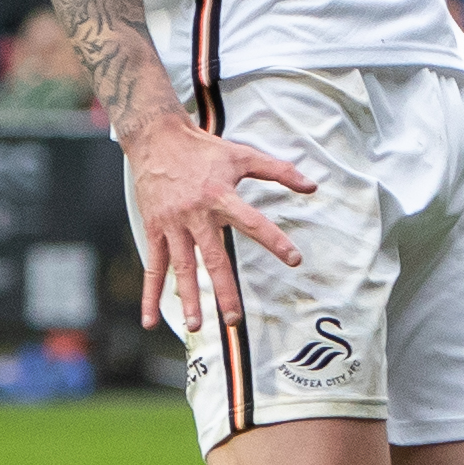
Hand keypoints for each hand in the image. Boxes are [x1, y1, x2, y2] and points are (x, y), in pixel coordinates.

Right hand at [119, 106, 311, 335]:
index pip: (252, 222)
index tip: (293, 259)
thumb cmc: (203, 149)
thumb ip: (278, 171)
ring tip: (196, 326)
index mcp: (220, 196)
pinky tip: (150, 320)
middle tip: (235, 318)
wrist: (156, 138)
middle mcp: (195, 214)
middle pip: (213, 257)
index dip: (274, 240)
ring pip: (182, 267)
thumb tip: (312, 186)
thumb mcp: (242, 155)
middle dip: (224, 289)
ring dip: (189, 298)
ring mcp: (172, 225)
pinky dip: (150, 295)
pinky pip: (153, 267)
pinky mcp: (154, 230)